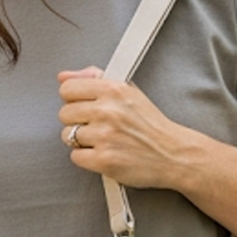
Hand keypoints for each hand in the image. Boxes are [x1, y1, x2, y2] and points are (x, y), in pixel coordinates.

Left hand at [57, 66, 201, 189]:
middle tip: (97, 126)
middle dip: (77, 121)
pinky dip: (87, 158)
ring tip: (103, 140)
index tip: (85, 106)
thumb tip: (63, 76)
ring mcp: (105, 136)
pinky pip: (75, 156)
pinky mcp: (104, 160)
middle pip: (64, 114)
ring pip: (67, 136)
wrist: (173, 154)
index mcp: (113, 90)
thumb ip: (93, 79)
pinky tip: (104, 153)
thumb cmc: (150, 124)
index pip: (67, 88)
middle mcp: (108, 111)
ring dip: (82, 140)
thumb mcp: (127, 92)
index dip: (74, 99)